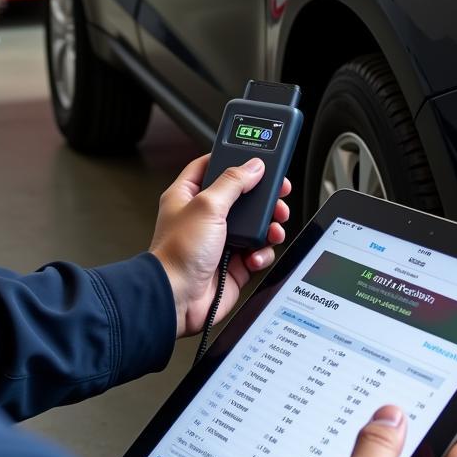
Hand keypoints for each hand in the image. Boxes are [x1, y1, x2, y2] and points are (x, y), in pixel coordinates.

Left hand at [149, 155, 290, 337]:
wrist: (178, 298)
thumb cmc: (177, 254)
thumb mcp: (207, 206)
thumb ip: (233, 182)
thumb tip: (253, 166)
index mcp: (188, 196)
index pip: (211, 166)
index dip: (233, 160)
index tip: (255, 157)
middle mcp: (204, 217)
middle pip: (242, 196)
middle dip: (263, 197)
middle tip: (279, 194)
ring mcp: (220, 241)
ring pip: (255, 225)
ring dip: (269, 226)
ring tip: (273, 227)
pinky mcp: (233, 263)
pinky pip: (258, 252)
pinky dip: (262, 253)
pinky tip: (255, 255)